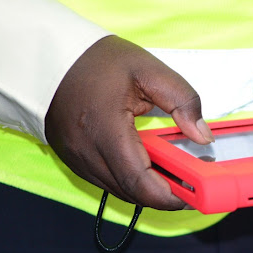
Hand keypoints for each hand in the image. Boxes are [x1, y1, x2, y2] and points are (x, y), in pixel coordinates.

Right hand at [45, 35, 213, 209]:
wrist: (48, 56)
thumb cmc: (97, 60)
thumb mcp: (149, 70)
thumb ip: (183, 101)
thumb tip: (204, 136)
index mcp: (105, 129)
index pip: (140, 182)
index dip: (169, 196)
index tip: (192, 194)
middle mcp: (86, 151)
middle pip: (132, 192)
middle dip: (163, 194)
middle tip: (188, 183)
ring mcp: (76, 158)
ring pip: (119, 190)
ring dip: (146, 188)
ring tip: (170, 171)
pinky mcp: (73, 160)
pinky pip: (106, 181)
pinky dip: (128, 180)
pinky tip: (145, 164)